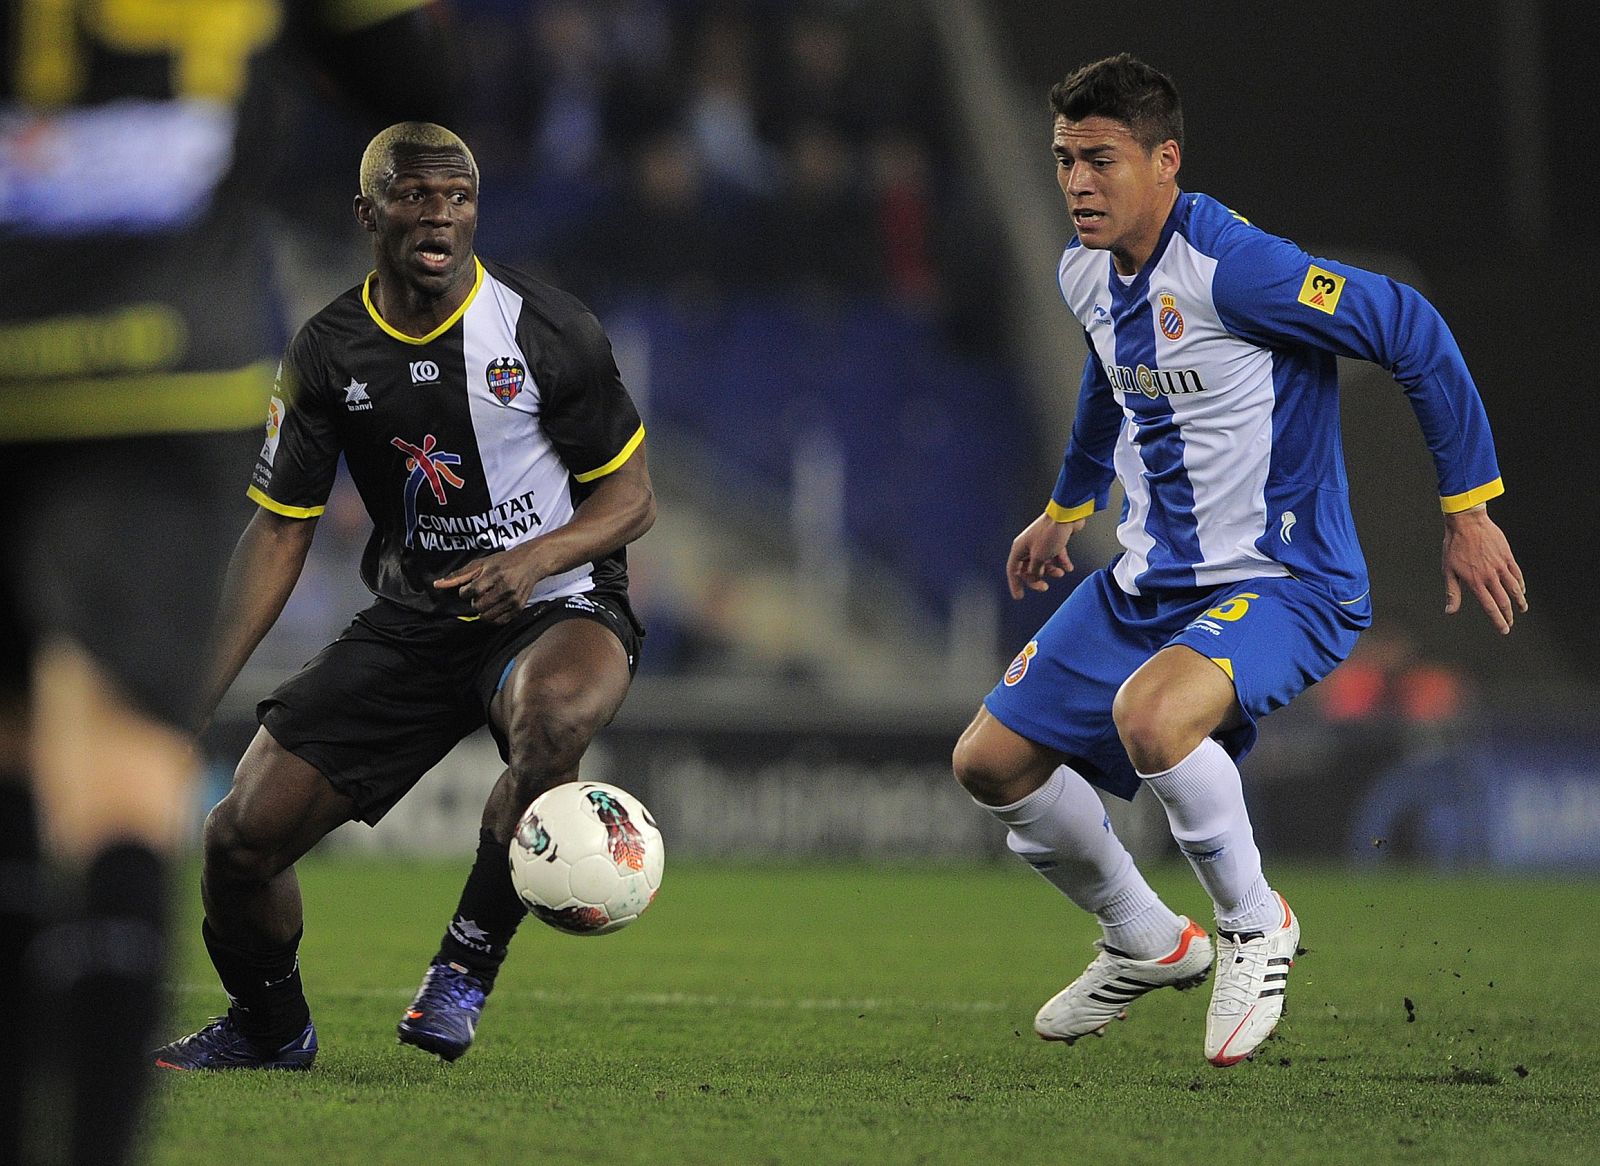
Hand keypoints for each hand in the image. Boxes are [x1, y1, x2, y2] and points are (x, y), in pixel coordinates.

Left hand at [434, 544, 546, 623]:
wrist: (531, 563)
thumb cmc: (503, 562)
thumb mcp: (480, 563)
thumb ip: (459, 575)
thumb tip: (437, 585)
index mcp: (494, 574)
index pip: (471, 592)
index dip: (466, 592)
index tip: (470, 588)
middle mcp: (505, 587)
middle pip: (478, 606)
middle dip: (474, 602)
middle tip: (480, 594)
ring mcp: (513, 599)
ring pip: (487, 616)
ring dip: (483, 610)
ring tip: (487, 600)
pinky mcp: (519, 608)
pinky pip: (499, 621)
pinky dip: (492, 617)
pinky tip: (494, 606)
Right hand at [1006, 512, 1083, 599]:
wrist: (1066, 516)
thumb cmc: (1050, 533)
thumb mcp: (1039, 557)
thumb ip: (1035, 570)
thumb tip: (1035, 576)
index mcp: (1019, 548)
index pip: (1013, 570)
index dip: (1015, 584)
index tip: (1019, 596)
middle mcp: (1028, 546)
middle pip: (1029, 568)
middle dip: (1037, 579)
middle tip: (1044, 587)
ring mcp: (1041, 543)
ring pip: (1043, 563)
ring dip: (1051, 571)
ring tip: (1060, 574)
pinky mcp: (1053, 541)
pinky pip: (1055, 556)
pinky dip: (1061, 563)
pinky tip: (1068, 568)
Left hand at [1442, 505, 1525, 633]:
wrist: (1466, 523)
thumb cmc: (1453, 546)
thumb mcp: (1448, 570)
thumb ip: (1452, 592)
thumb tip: (1450, 611)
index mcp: (1475, 582)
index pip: (1490, 607)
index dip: (1498, 620)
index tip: (1504, 629)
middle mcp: (1490, 576)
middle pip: (1504, 601)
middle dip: (1508, 615)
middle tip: (1510, 624)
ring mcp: (1500, 566)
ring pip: (1514, 588)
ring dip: (1519, 601)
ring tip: (1522, 609)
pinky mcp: (1507, 556)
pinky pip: (1517, 574)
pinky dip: (1520, 584)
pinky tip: (1521, 590)